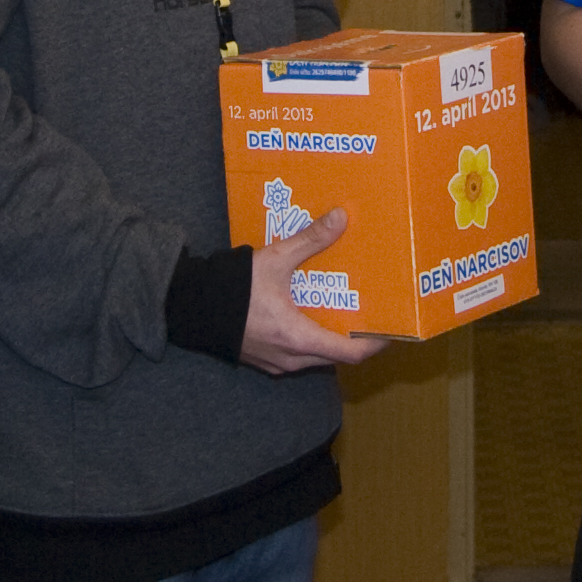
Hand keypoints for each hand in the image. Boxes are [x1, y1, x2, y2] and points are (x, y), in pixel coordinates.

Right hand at [242, 207, 384, 373]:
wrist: (188, 307)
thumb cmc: (231, 289)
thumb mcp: (275, 259)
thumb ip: (310, 239)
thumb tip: (341, 218)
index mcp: (299, 338)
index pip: (351, 354)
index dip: (376, 343)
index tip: (393, 329)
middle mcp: (291, 358)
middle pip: (337, 356)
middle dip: (356, 337)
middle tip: (370, 312)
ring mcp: (276, 363)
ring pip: (316, 356)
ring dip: (331, 337)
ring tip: (342, 309)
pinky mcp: (263, 360)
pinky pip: (297, 354)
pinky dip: (310, 338)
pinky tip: (309, 313)